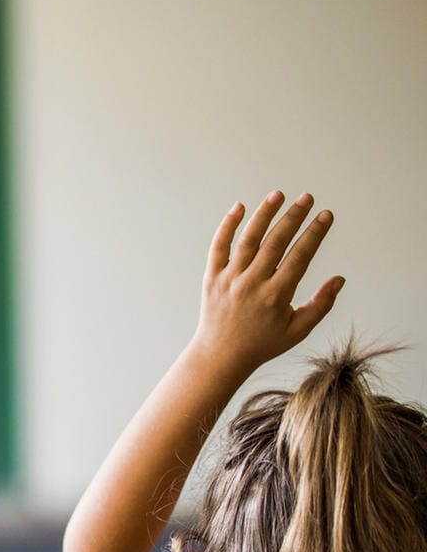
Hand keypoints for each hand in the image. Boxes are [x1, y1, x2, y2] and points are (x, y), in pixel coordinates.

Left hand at [192, 191, 342, 374]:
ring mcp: (230, 279)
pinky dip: (227, 226)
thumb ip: (321, 304)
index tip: (326, 216)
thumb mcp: (297, 330)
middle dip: (293, 217)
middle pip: (276, 242)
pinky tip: (239, 207)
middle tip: (307, 198)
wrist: (220, 355)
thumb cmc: (263, 343)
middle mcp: (252, 284)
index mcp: (276, 296)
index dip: (315, 234)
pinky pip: (218, 247)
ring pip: (248, 239)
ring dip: (264, 214)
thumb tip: (339, 279)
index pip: (300, 256)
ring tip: (278, 195)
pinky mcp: (212, 278)